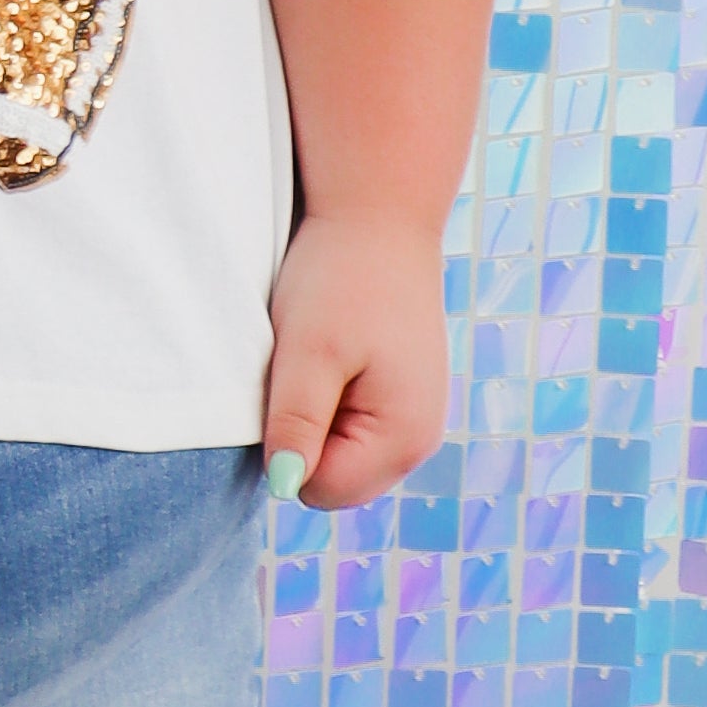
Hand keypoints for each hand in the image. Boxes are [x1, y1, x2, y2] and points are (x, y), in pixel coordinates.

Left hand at [262, 206, 451, 512]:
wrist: (380, 215)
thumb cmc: (341, 278)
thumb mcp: (307, 352)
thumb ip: (298, 424)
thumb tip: (286, 487)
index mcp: (404, 438)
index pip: (317, 490)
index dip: (287, 445)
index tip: (292, 383)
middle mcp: (421, 440)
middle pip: (333, 482)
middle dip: (304, 437)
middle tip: (305, 369)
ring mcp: (416, 419)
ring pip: (339, 456)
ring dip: (316, 416)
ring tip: (322, 358)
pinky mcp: (403, 398)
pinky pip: (351, 428)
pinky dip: (331, 399)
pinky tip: (336, 354)